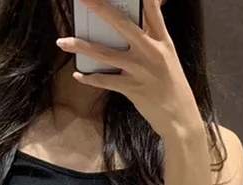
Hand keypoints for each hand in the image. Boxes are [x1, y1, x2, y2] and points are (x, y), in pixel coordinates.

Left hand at [57, 0, 204, 140]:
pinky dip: (90, 78)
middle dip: (101, 9)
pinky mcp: (132, 88)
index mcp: (162, 40)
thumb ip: (153, 38)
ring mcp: (140, 69)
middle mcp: (151, 51)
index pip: (151, 10)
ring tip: (63, 41)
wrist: (179, 115)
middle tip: (83, 0)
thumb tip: (139, 24)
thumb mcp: (167, 56)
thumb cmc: (171, 85)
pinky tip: (78, 75)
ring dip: (82, 47)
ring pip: (106, 54)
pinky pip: (105, 81)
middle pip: (122, 25)